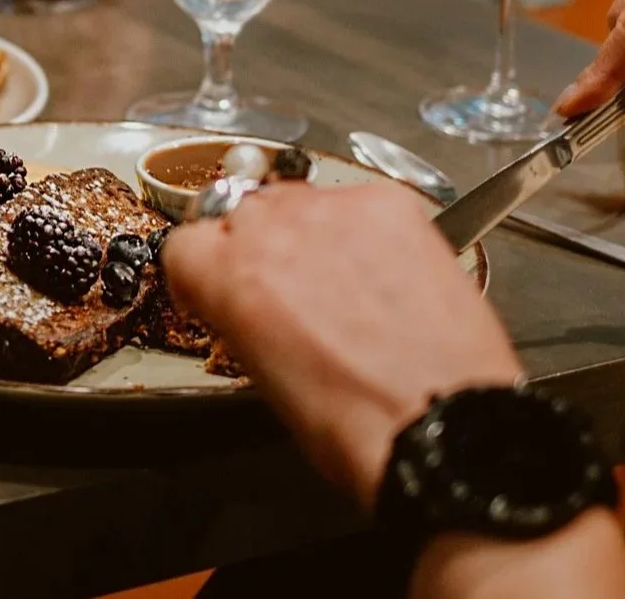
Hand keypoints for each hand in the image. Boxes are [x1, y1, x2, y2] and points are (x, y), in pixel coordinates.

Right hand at [162, 183, 520, 504]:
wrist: (440, 424)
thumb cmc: (355, 422)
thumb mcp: (263, 378)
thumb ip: (241, 317)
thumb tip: (249, 303)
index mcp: (231, 276)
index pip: (184, 242)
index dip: (201, 270)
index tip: (216, 286)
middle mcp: (277, 229)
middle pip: (244, 213)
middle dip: (259, 249)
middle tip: (290, 293)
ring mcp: (338, 211)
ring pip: (302, 201)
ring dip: (311, 234)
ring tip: (344, 285)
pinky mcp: (393, 206)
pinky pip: (360, 203)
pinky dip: (365, 231)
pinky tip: (383, 274)